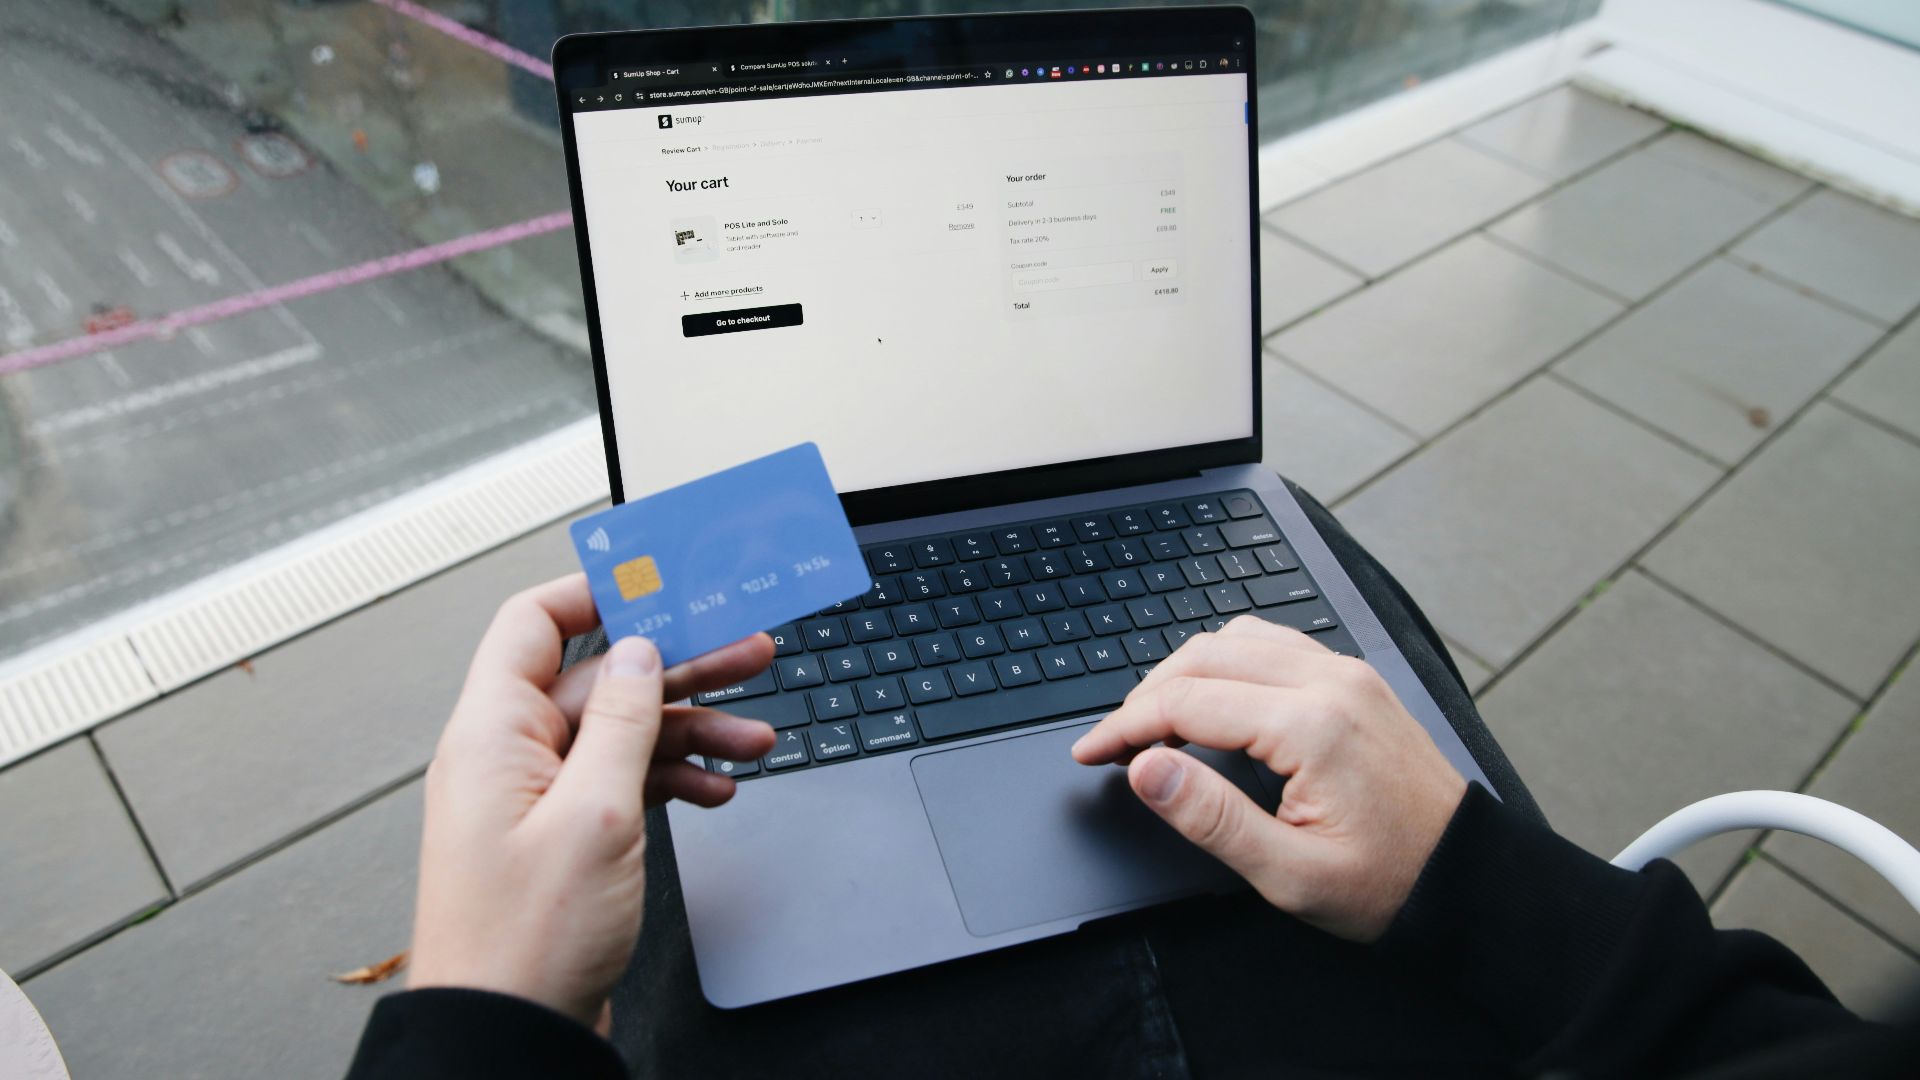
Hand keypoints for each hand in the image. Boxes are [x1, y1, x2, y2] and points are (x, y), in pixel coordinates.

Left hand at [406, 574, 775, 1029]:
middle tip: (749, 649)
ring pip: (623, 734)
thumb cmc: (525, 942)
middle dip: (679, 665)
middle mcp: (508, 758)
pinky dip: (673, 779)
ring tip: (757, 734)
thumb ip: (621, 722)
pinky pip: (623, 783)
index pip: (535, 624)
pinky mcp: (563, 838)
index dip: (599, 593)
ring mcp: (537, 800)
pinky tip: (717, 788)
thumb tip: (639, 652)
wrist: (510, 1037)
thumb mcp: (594, 813)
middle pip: (601, 680)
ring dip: (691, 729)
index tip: (663, 580)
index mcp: (491, 734)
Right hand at [1072, 615, 1464, 941]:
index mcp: (1312, 727)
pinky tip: (1213, 698)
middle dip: (1145, 696)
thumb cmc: (1389, 883)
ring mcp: (1346, 673)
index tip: (1090, 753)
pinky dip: (1227, 661)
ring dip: (1184, 672)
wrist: (1467, 877)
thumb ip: (1211, 817)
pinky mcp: (1355, 678)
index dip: (1124, 727)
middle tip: (1115, 743)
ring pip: (1236, 638)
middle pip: (1203, 658)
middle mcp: (1330, 682)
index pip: (1186, 703)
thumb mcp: (1290, 874)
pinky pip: (1274, 643)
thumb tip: (1146, 769)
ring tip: (1156, 723)